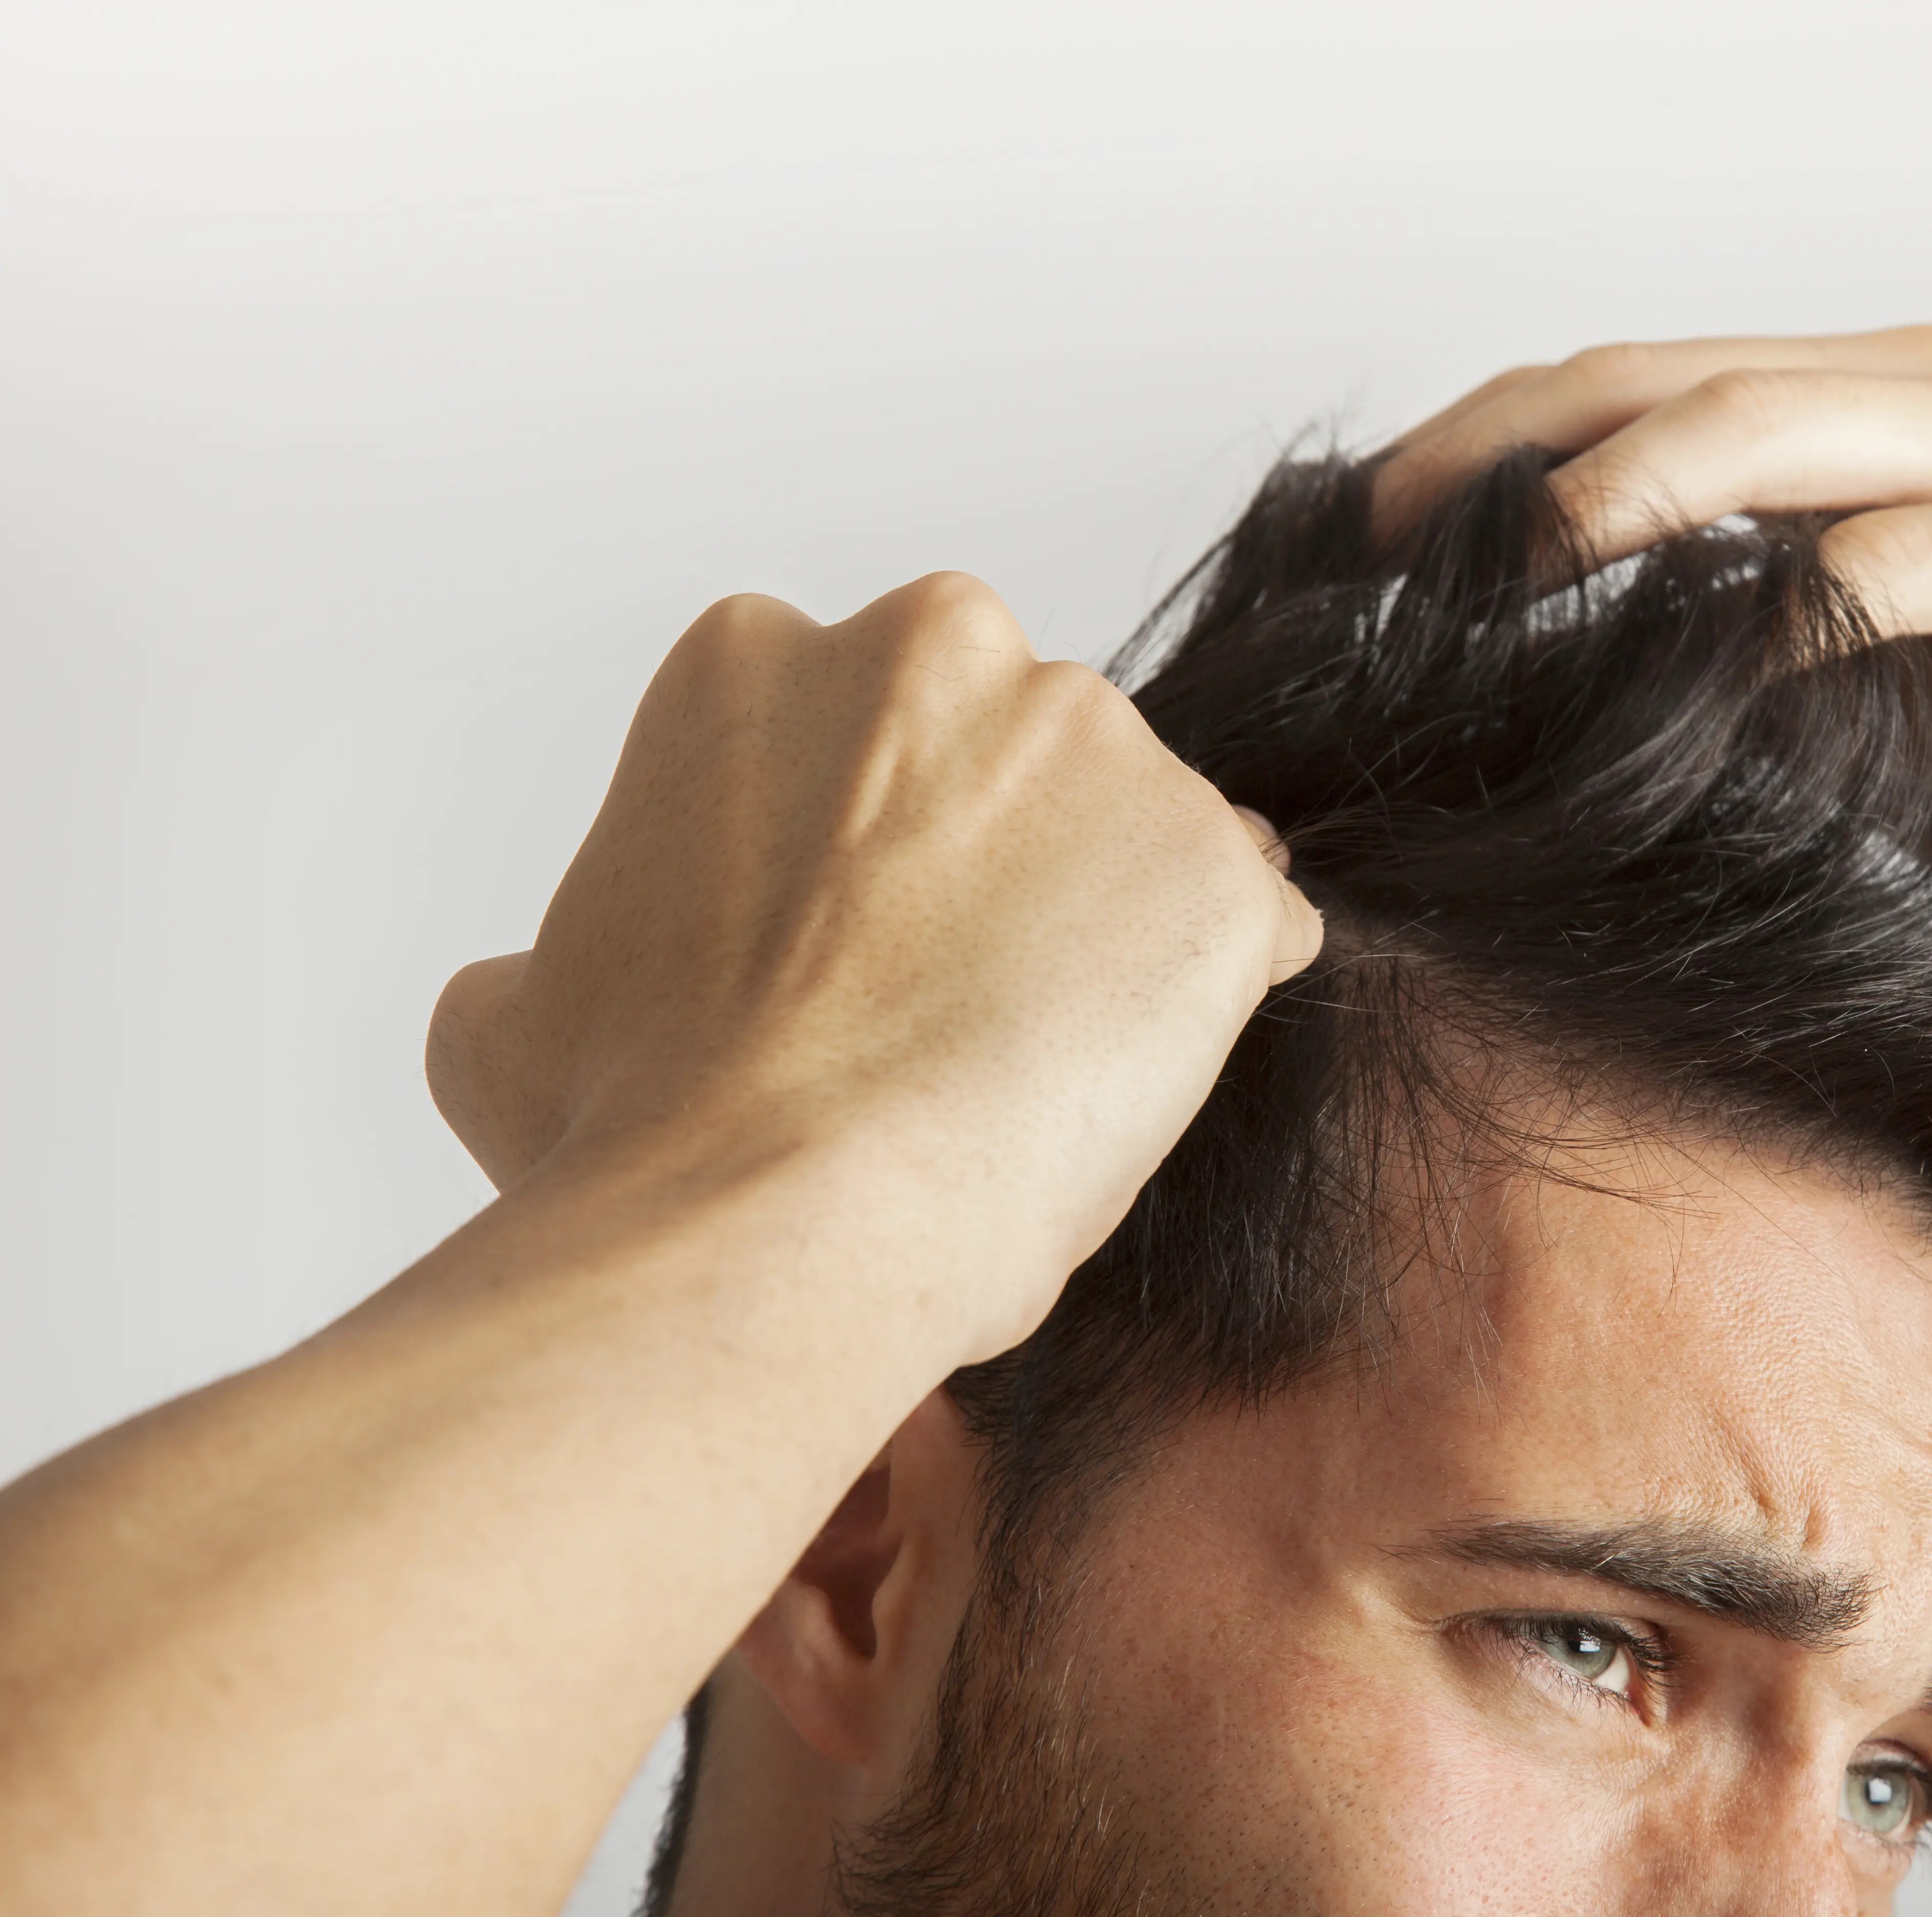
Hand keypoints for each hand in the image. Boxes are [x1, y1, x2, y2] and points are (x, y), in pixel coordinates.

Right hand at [426, 572, 1321, 1338]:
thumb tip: (535, 983)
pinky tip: (1125, 1083)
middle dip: (989, 864)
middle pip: (1003, 754)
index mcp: (756, 661)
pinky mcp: (1212, 862)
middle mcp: (939, 650)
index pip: (851, 733)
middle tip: (936, 1010)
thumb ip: (550, 957)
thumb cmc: (642, 1124)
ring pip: (1127, 832)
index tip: (839, 954)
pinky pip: (1245, 922)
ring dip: (1098, 930)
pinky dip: (1208, 994)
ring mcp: (1093, 748)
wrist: (776, 1212)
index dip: (853, 859)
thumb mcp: (513, 1022)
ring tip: (1025, 1070)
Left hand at [1377, 327, 1931, 983]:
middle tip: (1391, 536)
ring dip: (1646, 484)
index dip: (1488, 443)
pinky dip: (1827, 595)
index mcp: (1866, 419)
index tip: (1358, 533)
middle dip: (1521, 445)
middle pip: (1685, 379)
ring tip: (1519, 560)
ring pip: (1799, 425)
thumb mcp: (1833, 717)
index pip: (1635, 389)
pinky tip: (1726, 656)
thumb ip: (1709, 662)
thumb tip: (1518, 685)